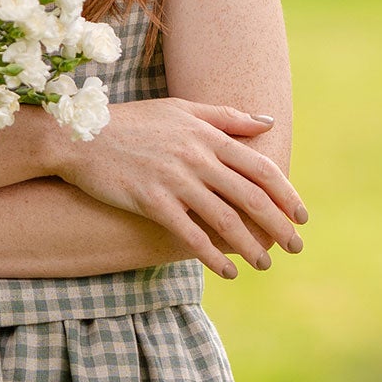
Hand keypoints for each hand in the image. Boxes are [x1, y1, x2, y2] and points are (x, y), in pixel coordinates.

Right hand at [50, 97, 307, 278]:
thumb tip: (268, 122)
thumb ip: (226, 117)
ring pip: (225, 219)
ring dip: (250, 246)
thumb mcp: (182, 109)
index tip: (302, 215)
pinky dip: (211, 256)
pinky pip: (189, 234)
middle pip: (251, 196)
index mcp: (208, 136)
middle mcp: (197, 158)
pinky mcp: (151, 201)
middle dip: (278, 225)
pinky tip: (226, 272)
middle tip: (296, 246)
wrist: (79, 135)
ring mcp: (174, 180)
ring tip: (264, 263)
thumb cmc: (133, 122)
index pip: (260, 168)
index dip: (286, 194)